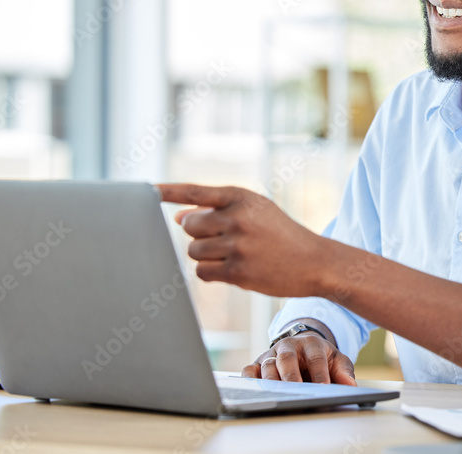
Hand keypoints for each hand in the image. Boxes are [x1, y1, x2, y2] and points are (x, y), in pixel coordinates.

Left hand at [157, 183, 334, 296]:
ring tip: (234, 255)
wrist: (314, 261)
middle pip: (189, 227)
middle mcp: (237, 218)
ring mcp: (237, 245)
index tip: (146, 190)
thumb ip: (218, 210)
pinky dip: (212, 273)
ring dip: (206, 255)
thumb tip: (179, 216)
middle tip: (224, 239)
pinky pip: (203, 272)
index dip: (168, 191)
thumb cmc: (281, 235)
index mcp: (241, 197)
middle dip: (199, 234)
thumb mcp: (256, 211)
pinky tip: (234, 270)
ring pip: (194, 251)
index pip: (195, 191)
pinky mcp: (238, 271)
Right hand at [240, 334, 356, 385]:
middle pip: (287, 358)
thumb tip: (350, 386)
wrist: (304, 346)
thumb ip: (344, 372)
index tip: (323, 388)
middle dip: (291, 376)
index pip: (315, 357)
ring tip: (277, 395)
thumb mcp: (337, 360)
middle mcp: (289, 346)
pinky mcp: (258, 363)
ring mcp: (272, 354)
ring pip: (268, 364)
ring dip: (272, 380)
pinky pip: (250, 370)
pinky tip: (256, 390)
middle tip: (297, 391)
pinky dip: (250, 379)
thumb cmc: (321, 357)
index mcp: (311, 343)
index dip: (319, 372)